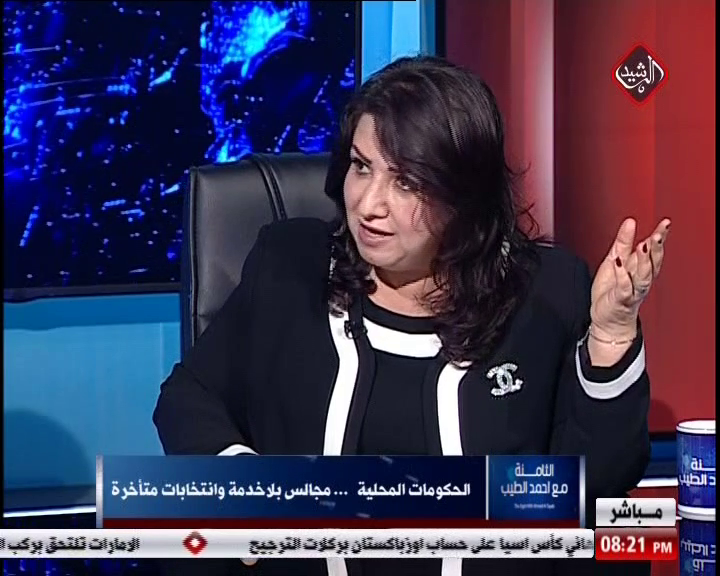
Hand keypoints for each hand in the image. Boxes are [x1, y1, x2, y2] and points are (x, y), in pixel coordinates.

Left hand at [590, 217, 670, 339]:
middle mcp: (640, 279)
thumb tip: (630, 222)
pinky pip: (624, 288)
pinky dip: (623, 276)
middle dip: (656, 248)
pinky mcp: (621, 299)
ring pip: (643, 275)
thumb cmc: (612, 291)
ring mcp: (633, 290)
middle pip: (652, 262)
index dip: (660, 237)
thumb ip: (622, 243)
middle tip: (658, 234)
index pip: (654, 250)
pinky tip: (619, 264)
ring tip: (643, 245)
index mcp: (640, 268)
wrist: (607, 319)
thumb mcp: (614, 260)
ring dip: (644, 261)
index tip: (665, 223)